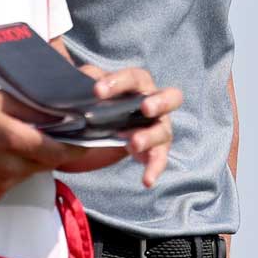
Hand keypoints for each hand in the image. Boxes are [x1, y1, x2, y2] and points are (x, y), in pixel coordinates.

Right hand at [0, 91, 95, 200]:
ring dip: (33, 161)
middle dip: (55, 151)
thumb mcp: (0, 101)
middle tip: (56, 138)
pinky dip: (15, 171)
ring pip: (32, 173)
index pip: (60, 151)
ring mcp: (2, 184)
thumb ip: (33, 108)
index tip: (91, 142)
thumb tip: (63, 112)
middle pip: (48, 163)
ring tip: (15, 144)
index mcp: (15, 140)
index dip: (78, 148)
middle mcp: (11, 167)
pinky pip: (15, 183)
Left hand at [64, 63, 182, 187]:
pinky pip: (160, 158)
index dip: (118, 82)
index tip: (97, 91)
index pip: (133, 78)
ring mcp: (158, 126)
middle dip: (160, 102)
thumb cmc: (100, 101)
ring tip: (133, 144)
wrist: (98, 126)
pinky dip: (155, 168)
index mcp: (138, 84)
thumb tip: (87, 78)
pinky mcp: (156, 148)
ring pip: (163, 131)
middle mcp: (154, 103)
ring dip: (149, 137)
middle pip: (170, 97)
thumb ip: (88, 80)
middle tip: (145, 108)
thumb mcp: (90, 90)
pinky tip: (147, 180)